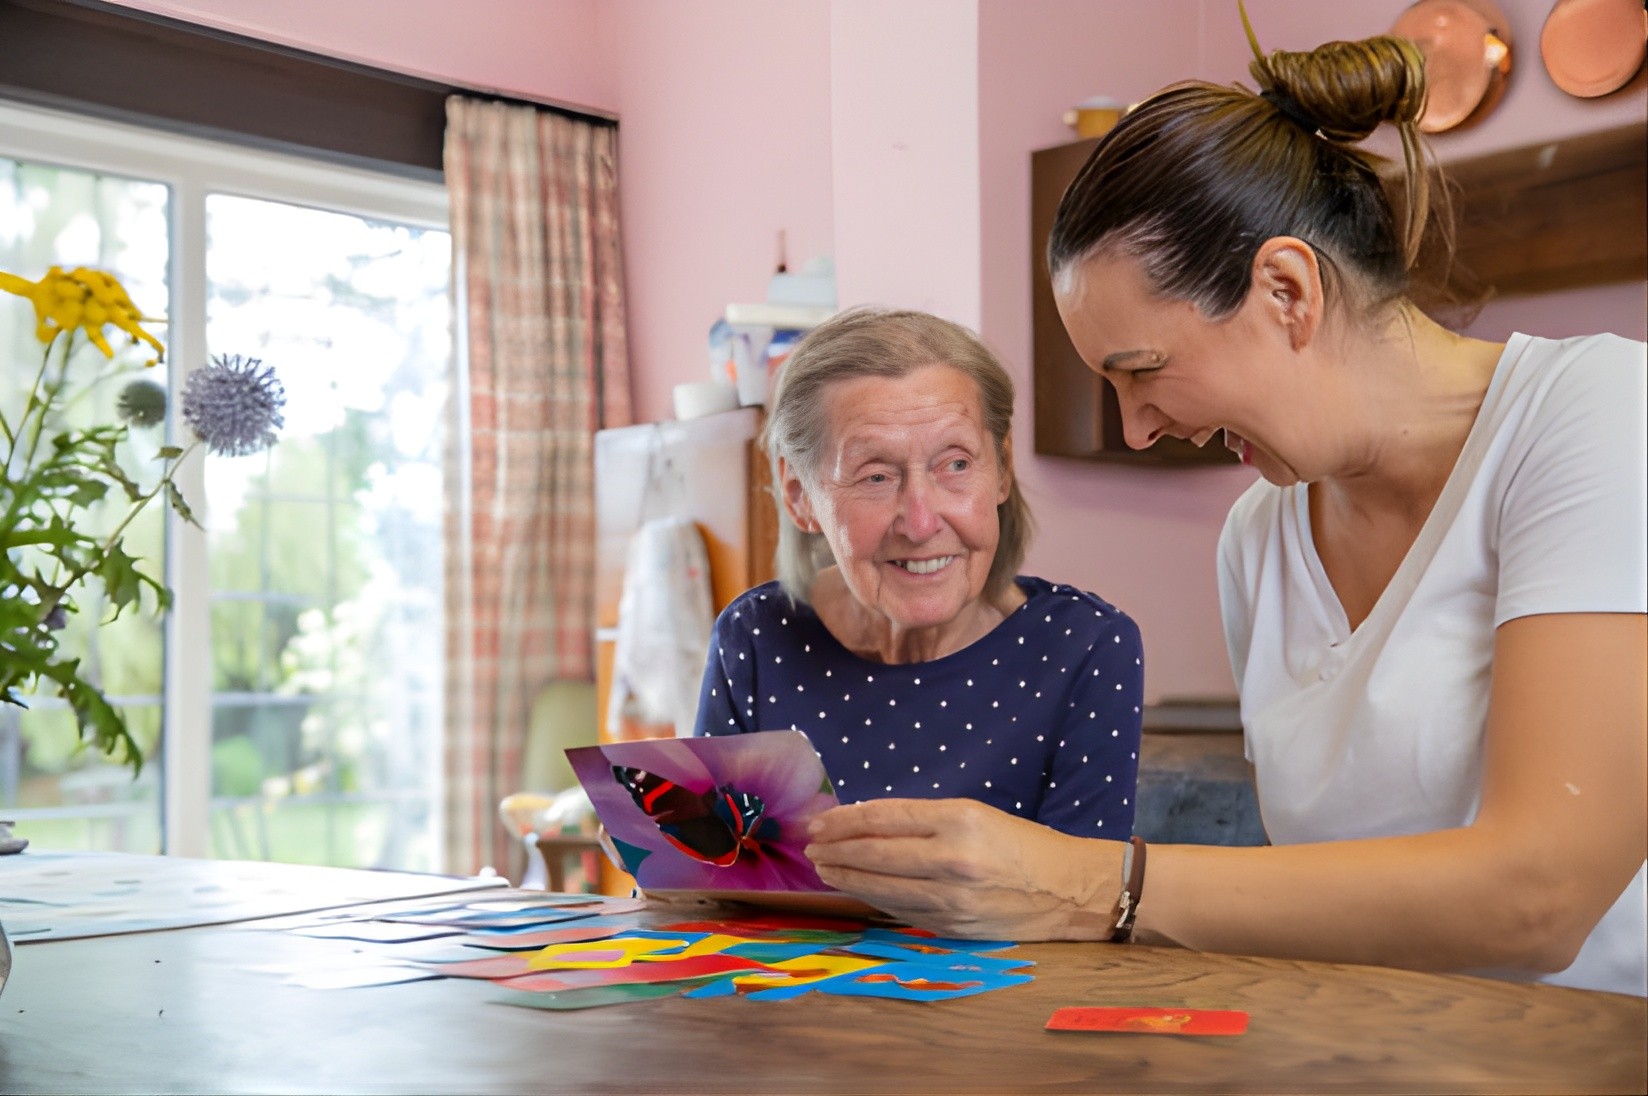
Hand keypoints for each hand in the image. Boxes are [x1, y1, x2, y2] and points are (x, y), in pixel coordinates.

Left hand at [804, 797, 1122, 940]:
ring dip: (846, 878)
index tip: (820, 821)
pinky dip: (874, 899)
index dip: (845, 820)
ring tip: (825, 867)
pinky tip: (858, 890)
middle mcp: (953, 859)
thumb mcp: (974, 815)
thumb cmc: (1020, 844)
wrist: (1068, 890)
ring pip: (881, 888)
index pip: (885, 818)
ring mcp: (952, 899)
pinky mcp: (953, 926)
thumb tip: (864, 824)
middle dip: (836, 850)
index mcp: (960, 820)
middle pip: (875, 854)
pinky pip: (902, 911)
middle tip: (812, 846)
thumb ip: (922, 820)